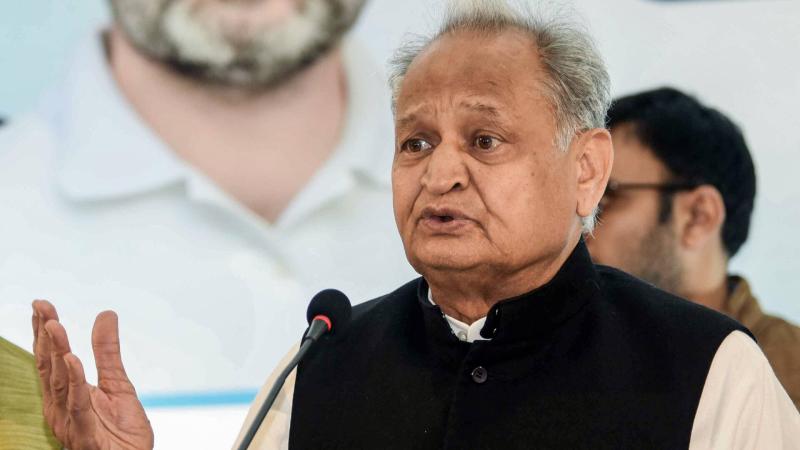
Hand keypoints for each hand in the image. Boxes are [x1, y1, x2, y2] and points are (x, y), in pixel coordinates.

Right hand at [32, 300, 153, 449]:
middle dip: (46, 336)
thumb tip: (106, 314)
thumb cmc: (120, 432)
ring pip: (61, 384)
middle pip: (51, 367)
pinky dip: (75, 384)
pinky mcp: (86, 437)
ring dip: (57, 353)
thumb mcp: (118, 384)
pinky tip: (72, 361)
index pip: (51, 360)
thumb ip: (108, 352)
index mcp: (66, 396)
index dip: (45, 333)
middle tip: (42, 306)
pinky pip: (78, 408)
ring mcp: (72, 423)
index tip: (41, 305)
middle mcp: (62, 409)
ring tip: (55, 325)